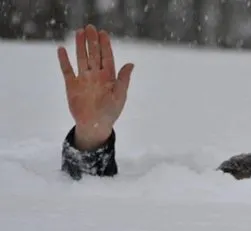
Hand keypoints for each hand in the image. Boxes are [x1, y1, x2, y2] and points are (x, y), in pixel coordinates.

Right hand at [57, 24, 133, 150]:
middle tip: (90, 27)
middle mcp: (96, 75)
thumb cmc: (110, 112)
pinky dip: (64, 60)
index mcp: (109, 77)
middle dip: (92, 41)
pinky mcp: (71, 85)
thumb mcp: (120, 96)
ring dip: (80, 46)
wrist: (94, 126)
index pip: (107, 57)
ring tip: (79, 32)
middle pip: (94, 55)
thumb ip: (123, 80)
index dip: (105, 45)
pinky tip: (62, 49)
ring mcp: (83, 79)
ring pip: (81, 59)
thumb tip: (131, 64)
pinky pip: (67, 70)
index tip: (103, 33)